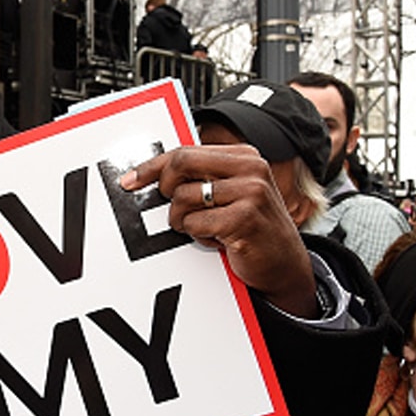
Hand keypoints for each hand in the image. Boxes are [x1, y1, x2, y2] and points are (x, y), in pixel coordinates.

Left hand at [119, 144, 316, 317]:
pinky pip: (195, 223)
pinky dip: (198, 236)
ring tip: (206, 229)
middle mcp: (250, 167)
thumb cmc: (250, 228)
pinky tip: (217, 240)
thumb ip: (202, 177)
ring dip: (184, 221)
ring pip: (183, 197)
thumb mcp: (230, 194)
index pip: (185, 151)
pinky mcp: (245, 218)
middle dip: (165, 189)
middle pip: (180, 164)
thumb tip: (152, 174)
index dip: (152, 166)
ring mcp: (251, 191)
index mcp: (244, 156)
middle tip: (174, 210)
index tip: (130, 180)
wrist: (284, 264)